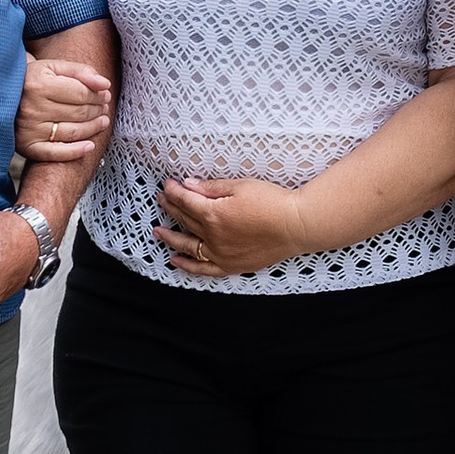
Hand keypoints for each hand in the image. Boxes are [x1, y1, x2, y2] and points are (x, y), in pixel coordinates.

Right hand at [14, 55, 113, 168]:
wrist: (3, 95)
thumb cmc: (34, 79)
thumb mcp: (54, 67)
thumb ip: (81, 71)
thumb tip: (105, 84)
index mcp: (38, 85)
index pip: (80, 93)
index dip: (98, 95)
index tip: (105, 94)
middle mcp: (32, 108)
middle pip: (78, 113)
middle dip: (97, 110)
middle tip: (104, 108)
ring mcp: (28, 129)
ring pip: (72, 133)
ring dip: (93, 128)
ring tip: (102, 121)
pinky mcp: (26, 146)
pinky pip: (56, 154)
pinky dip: (76, 152)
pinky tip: (90, 146)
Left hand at [156, 174, 307, 279]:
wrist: (297, 225)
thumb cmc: (273, 202)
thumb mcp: (241, 186)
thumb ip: (211, 187)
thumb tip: (188, 185)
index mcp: (213, 214)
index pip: (186, 201)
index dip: (174, 191)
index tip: (168, 184)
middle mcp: (213, 237)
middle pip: (185, 220)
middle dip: (170, 207)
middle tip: (161, 199)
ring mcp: (221, 254)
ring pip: (188, 246)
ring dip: (171, 237)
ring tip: (157, 231)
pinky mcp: (232, 265)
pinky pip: (203, 269)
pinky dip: (188, 266)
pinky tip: (176, 261)